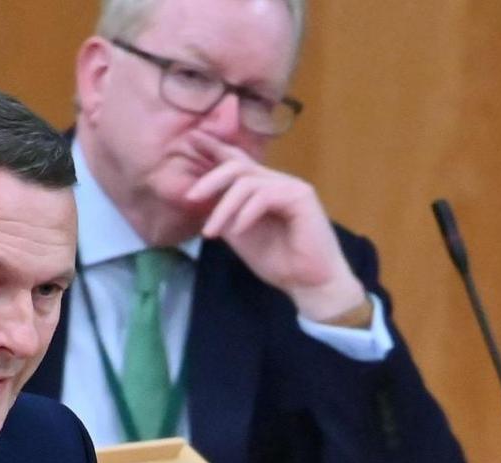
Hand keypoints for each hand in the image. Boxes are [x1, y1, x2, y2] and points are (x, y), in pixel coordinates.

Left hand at [183, 133, 368, 324]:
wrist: (310, 284)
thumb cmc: (280, 263)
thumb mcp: (241, 236)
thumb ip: (225, 215)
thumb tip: (202, 200)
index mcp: (264, 189)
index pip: (239, 162)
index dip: (216, 148)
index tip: (193, 140)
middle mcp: (278, 182)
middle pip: (239, 165)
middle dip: (211, 179)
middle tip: (190, 197)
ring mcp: (291, 187)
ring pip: (247, 182)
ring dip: (224, 208)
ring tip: (211, 232)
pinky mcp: (301, 197)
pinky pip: (264, 196)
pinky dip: (246, 214)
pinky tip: (238, 230)